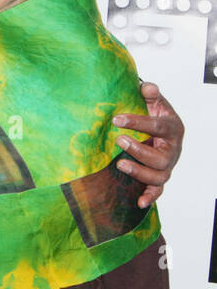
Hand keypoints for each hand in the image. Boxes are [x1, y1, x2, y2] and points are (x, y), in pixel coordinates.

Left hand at [114, 81, 184, 207]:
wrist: (158, 130)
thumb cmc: (154, 115)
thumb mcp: (153, 102)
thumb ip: (150, 94)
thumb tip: (146, 86)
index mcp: (173, 128)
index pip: (159, 126)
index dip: (138, 122)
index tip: (116, 118)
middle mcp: (172, 149)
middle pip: (160, 157)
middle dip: (139, 150)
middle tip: (118, 140)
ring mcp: (167, 165)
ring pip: (159, 175)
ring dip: (139, 172)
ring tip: (119, 164)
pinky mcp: (159, 177)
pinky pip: (158, 190)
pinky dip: (150, 197)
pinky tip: (139, 202)